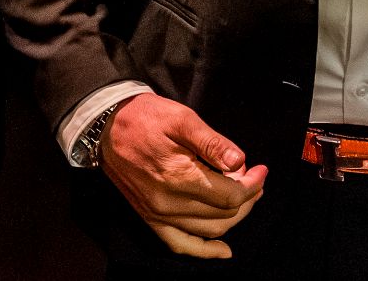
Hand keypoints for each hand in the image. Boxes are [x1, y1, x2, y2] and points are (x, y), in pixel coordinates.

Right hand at [100, 95, 266, 258]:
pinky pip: (181, 245)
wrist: (107, 126)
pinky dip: (205, 250)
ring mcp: (158, 214)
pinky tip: (223, 249)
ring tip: (242, 194)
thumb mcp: (181, 118)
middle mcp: (169, 202)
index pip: (231, 194)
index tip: (260, 169)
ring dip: (234, 216)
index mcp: (179, 176)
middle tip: (253, 177)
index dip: (252, 184)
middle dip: (247, 197)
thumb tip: (239, 162)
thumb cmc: (146, 118)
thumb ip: (212, 142)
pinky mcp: (150, 218)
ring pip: (210, 228)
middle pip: (225, 213)